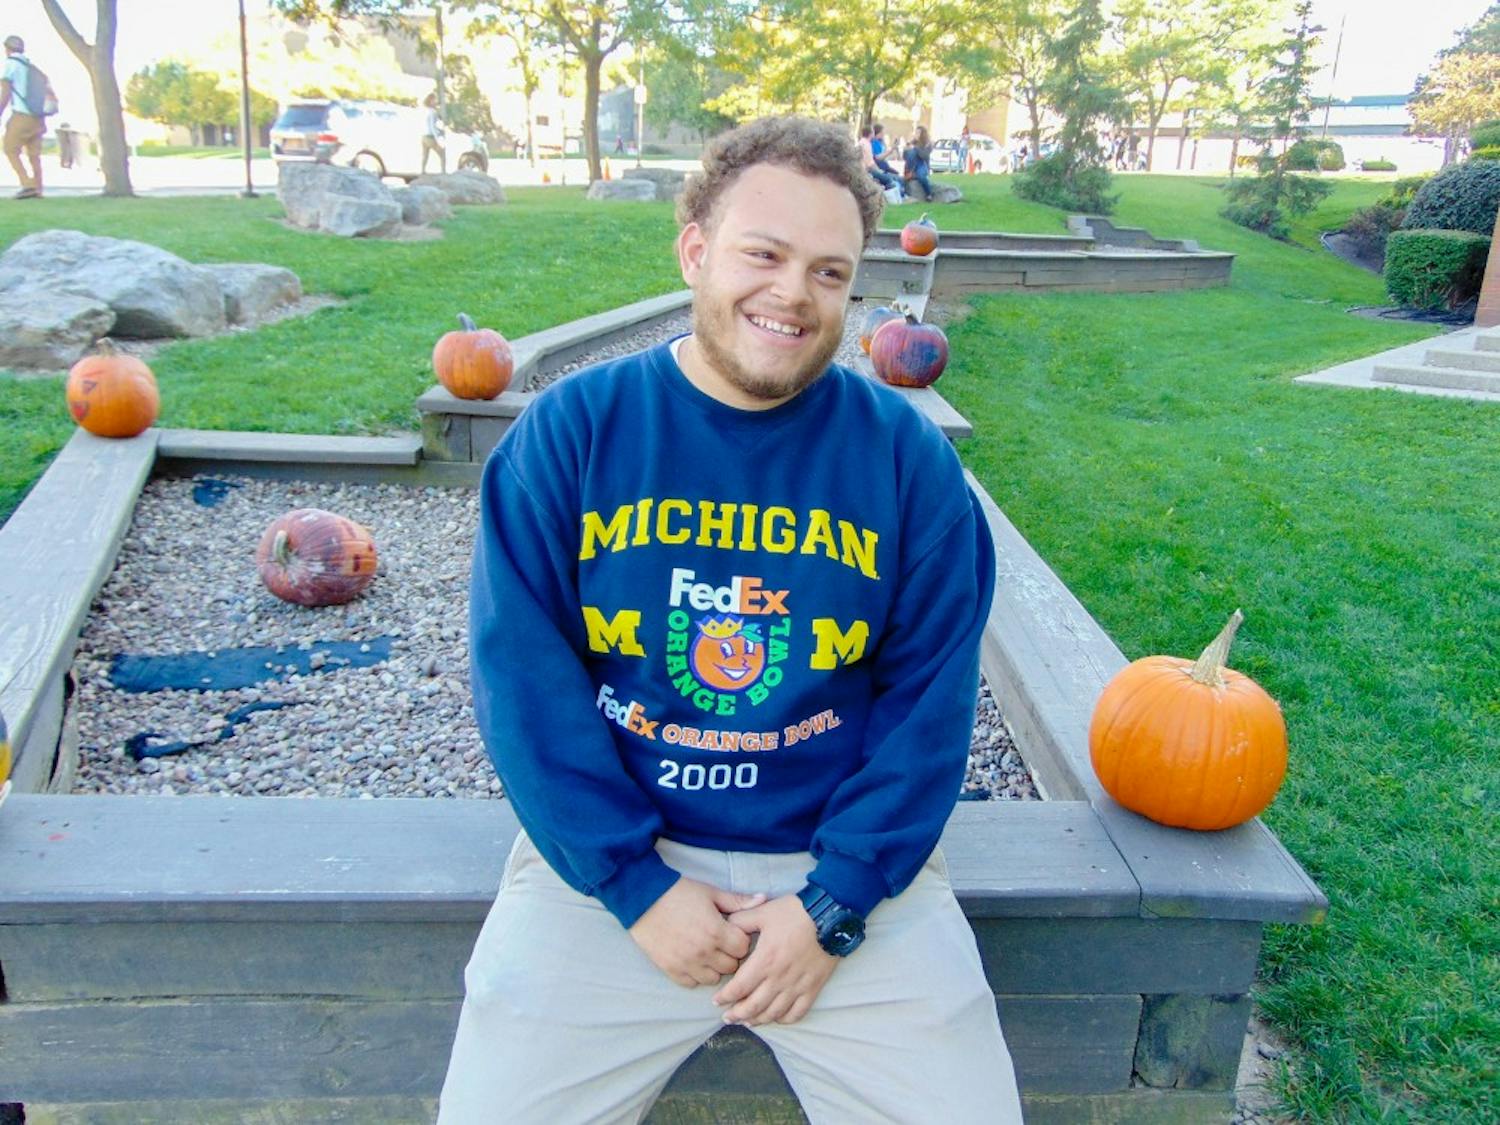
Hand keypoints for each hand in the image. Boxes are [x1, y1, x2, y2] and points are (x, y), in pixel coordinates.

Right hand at [628, 877, 765, 987]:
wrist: (642, 898)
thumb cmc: (678, 892)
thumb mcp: (710, 893)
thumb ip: (738, 901)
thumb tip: (763, 899)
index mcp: (716, 931)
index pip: (743, 949)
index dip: (740, 939)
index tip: (733, 932)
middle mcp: (703, 952)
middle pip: (731, 966)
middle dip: (730, 955)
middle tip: (721, 942)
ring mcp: (686, 963)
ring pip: (713, 979)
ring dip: (714, 967)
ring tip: (708, 952)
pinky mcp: (670, 970)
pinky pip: (692, 983)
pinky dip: (695, 974)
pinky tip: (693, 959)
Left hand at [713, 895, 837, 1026]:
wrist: (831, 916)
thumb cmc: (796, 913)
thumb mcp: (764, 911)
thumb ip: (742, 920)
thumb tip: (728, 925)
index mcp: (764, 960)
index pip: (739, 988)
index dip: (725, 998)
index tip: (717, 1001)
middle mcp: (779, 978)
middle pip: (753, 1006)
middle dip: (737, 1015)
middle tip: (727, 1018)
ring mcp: (797, 986)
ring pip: (774, 1013)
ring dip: (758, 1020)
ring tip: (747, 1022)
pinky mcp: (813, 988)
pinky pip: (798, 1012)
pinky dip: (785, 1019)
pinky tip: (776, 1018)